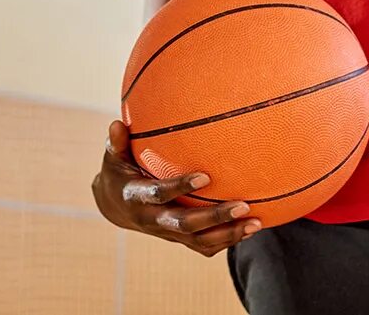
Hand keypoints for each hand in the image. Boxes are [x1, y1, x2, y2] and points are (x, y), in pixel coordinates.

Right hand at [91, 121, 260, 256]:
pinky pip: (204, 246)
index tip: (206, 176)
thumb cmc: (119, 172)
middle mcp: (153, 220)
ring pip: (199, 241)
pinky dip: (227, 240)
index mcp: (137, 197)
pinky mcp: (178, 239)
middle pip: (185, 224)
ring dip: (228, 234)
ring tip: (256, 222)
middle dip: (215, 217)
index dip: (181, 187)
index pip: (160, 194)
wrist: (115, 207)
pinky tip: (249, 229)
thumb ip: (116, 142)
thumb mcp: (112, 157)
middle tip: (243, 205)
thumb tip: (116, 122)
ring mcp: (167, 233)